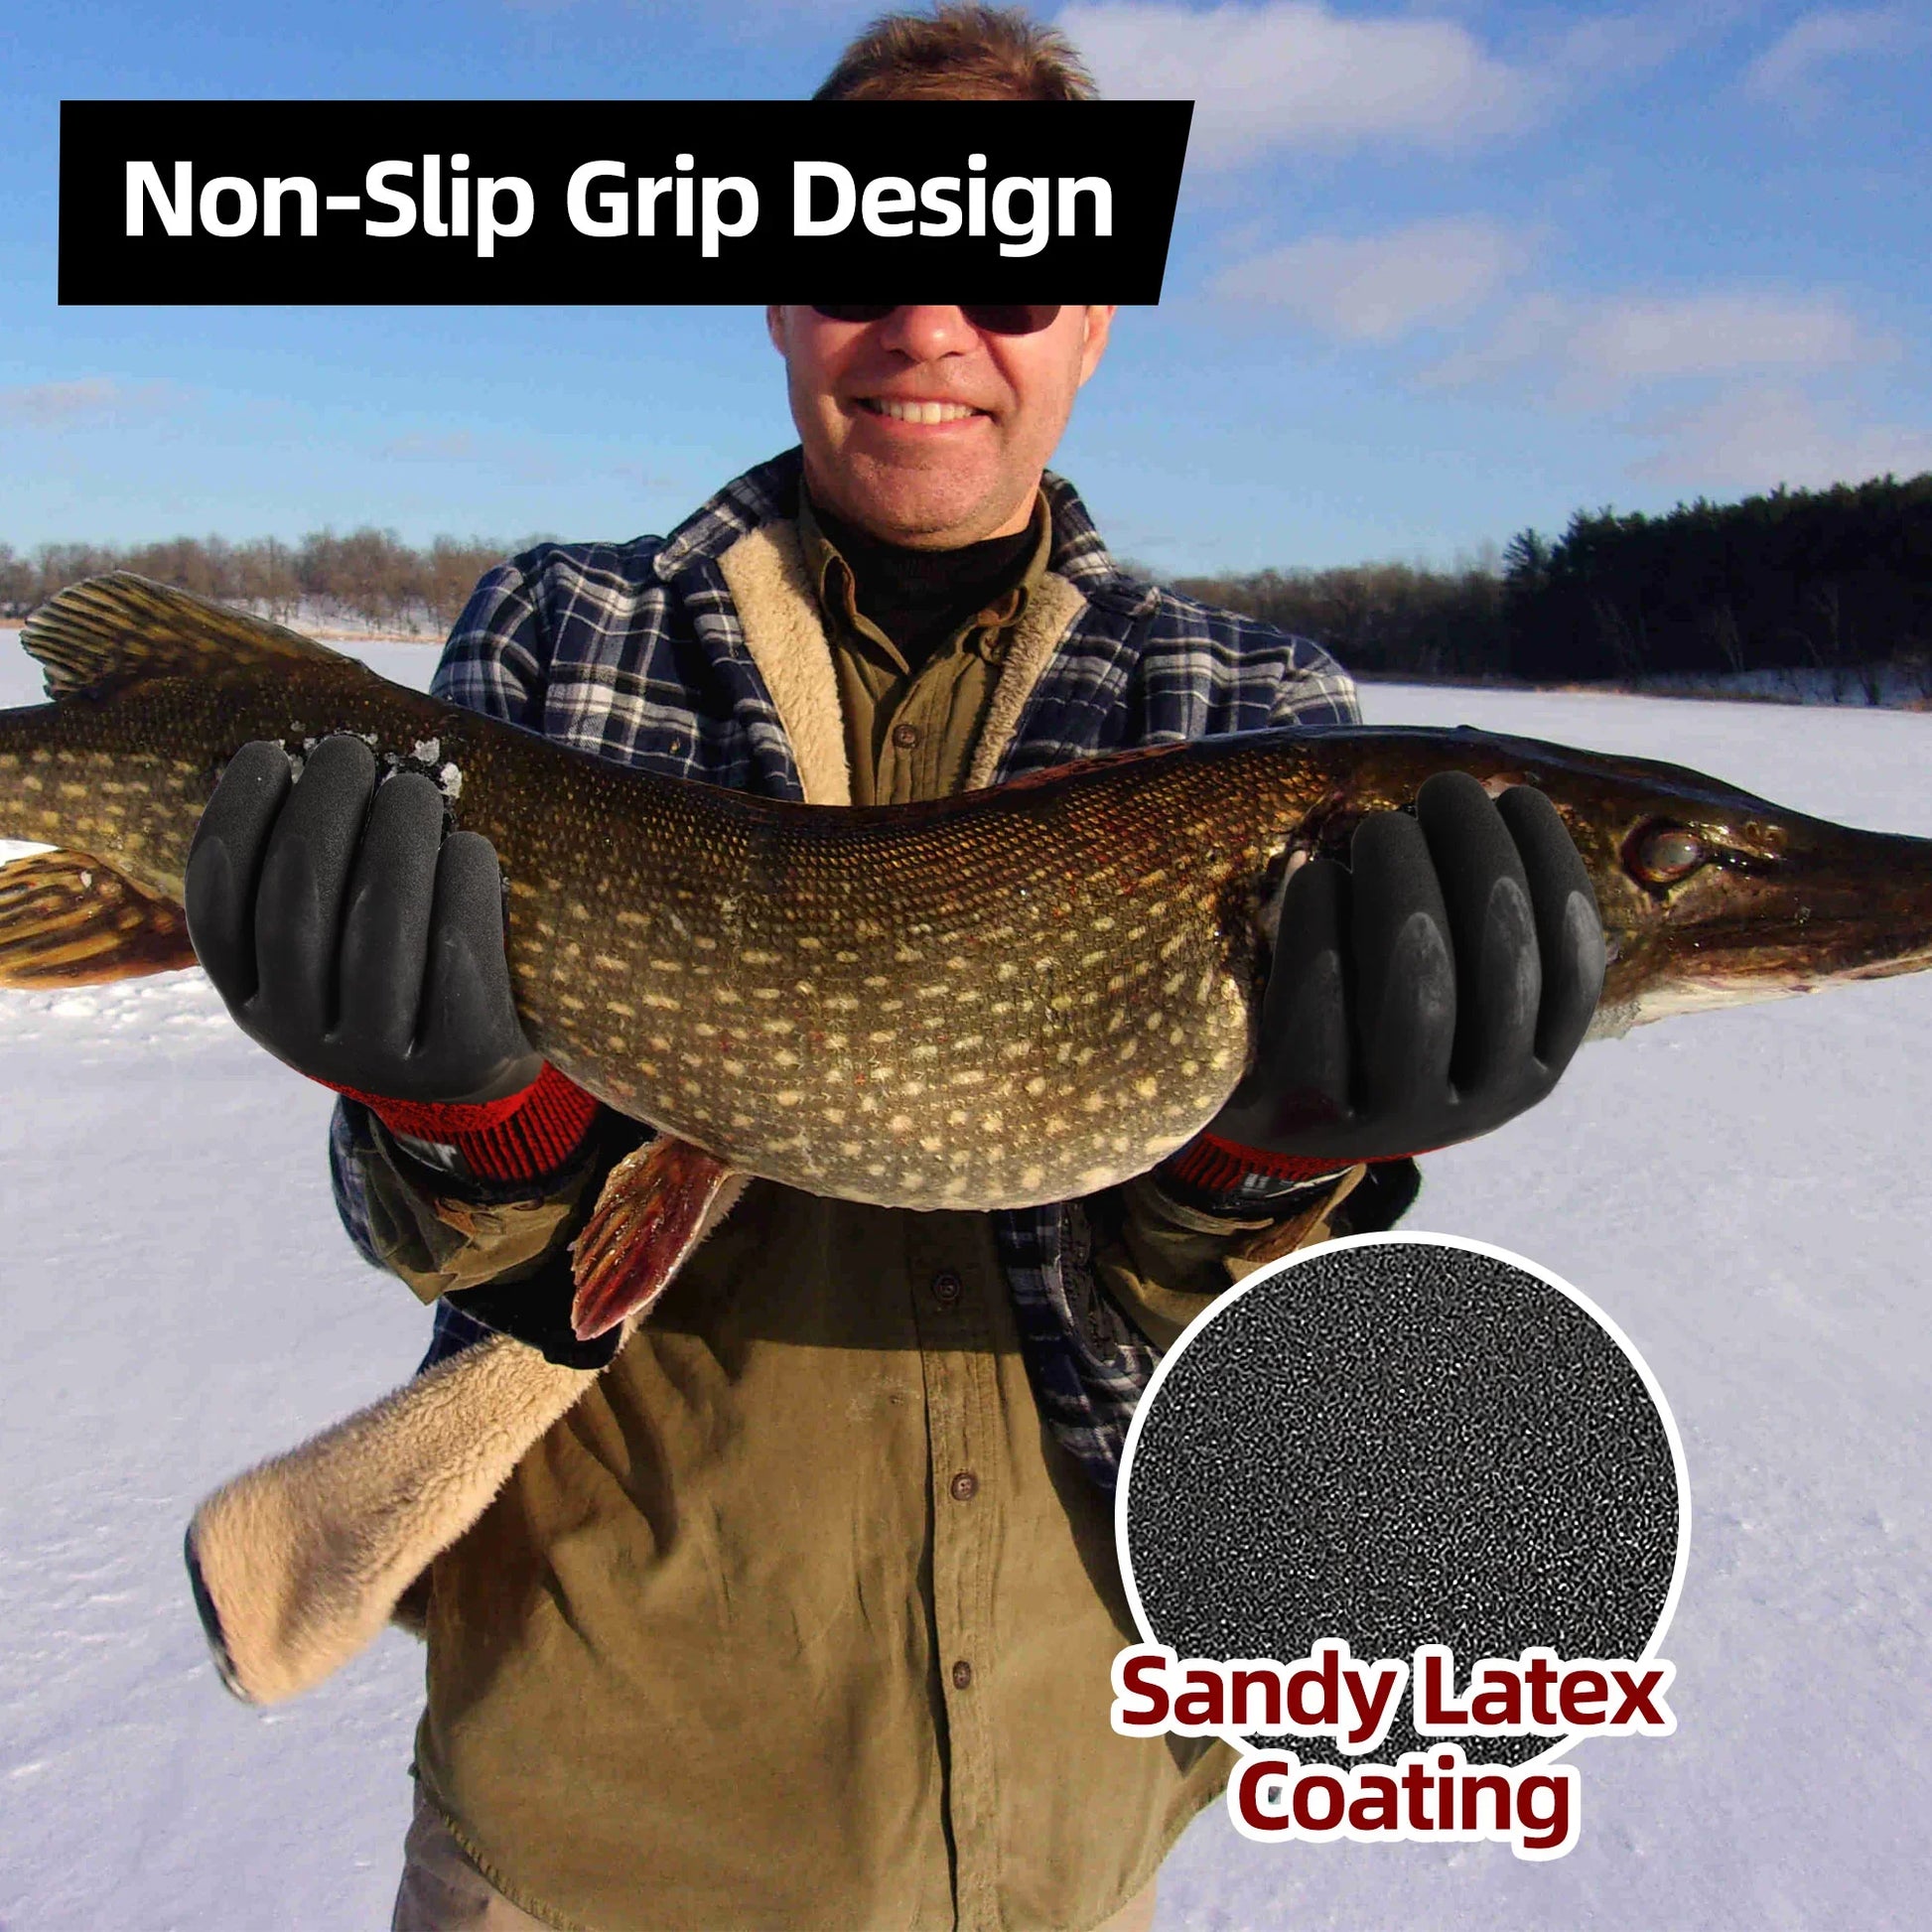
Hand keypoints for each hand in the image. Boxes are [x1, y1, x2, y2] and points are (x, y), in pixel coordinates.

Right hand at [184, 735, 540, 1105]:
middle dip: (320, 812)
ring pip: (377, 933)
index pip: (215, 910)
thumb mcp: (327, 946)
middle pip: (297, 910)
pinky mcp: (456, 1059)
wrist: (471, 1072)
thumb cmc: (390, 973)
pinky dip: (462, 892)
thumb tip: (303, 760)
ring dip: (395, 842)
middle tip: (350, 752)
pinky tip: (469, 845)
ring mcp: (377, 1057)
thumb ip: (303, 878)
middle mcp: (299, 1036)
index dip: (234, 823)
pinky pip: (456, 964)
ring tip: (412, 788)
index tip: (267, 752)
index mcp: (252, 999)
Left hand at [1205, 772, 1604, 1163]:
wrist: (1281, 1119)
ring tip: (1384, 826)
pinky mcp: (1305, 1117)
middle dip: (1480, 864)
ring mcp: (1391, 1121)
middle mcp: (1477, 1105)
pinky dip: (1320, 938)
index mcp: (1530, 1067)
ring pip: (1415, 1005)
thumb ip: (1478, 919)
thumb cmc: (1379, 1015)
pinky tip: (1317, 875)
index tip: (1520, 796)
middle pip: (1499, 978)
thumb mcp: (1449, 985)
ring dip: (1405, 896)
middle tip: (1445, 790)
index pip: (1570, 974)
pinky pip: (1317, 1027)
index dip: (1556, 878)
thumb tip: (1495, 797)